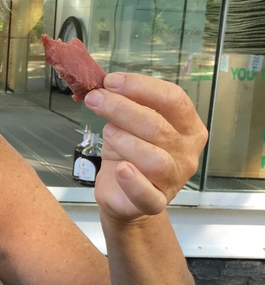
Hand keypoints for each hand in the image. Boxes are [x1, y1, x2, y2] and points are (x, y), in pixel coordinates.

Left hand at [83, 72, 207, 220]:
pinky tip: (120, 169)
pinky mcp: (155, 202)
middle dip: (122, 108)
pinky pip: (147, 195)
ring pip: (154, 159)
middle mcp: (187, 153)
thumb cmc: (130, 153)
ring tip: (107, 132)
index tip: (110, 81)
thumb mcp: (129, 123)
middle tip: (95, 99)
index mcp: (189, 127)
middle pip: (158, 126)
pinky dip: (133, 182)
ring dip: (125, 141)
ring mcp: (174, 180)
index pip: (173, 99)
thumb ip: (126, 103)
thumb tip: (105, 84)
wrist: (122, 193)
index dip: (141, 87)